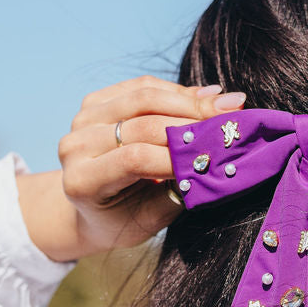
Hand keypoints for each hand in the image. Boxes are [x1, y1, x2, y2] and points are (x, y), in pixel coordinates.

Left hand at [16, 77, 245, 259]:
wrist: (91, 208)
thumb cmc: (125, 219)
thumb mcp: (151, 219)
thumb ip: (179, 191)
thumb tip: (218, 159)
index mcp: (82, 182)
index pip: (135, 159)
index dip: (178, 153)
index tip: (217, 152)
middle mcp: (75, 146)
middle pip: (140, 123)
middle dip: (191, 122)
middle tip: (232, 120)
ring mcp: (82, 119)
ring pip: (143, 97)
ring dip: (189, 100)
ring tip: (226, 105)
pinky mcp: (94, 101)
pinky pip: (141, 87)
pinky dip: (176, 91)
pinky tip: (206, 97)